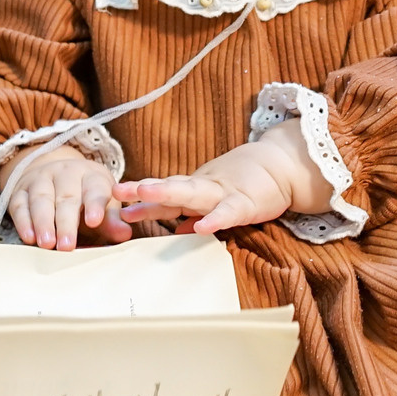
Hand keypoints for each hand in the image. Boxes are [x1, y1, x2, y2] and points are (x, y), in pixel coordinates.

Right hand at [6, 144, 124, 250]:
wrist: (54, 176)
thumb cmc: (84, 199)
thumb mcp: (102, 205)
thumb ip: (111, 221)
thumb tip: (125, 234)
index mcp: (91, 176)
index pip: (95, 189)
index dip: (95, 205)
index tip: (95, 222)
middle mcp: (66, 173)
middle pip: (66, 197)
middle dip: (66, 223)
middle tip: (67, 246)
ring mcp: (41, 179)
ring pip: (41, 199)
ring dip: (43, 222)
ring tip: (47, 244)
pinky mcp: (20, 190)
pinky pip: (20, 205)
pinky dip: (23, 221)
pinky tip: (28, 237)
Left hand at [115, 119, 333, 235]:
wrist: (283, 165)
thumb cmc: (248, 183)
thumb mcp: (216, 199)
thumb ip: (195, 214)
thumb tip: (174, 231)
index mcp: (197, 189)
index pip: (164, 192)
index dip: (140, 195)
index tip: (113, 196)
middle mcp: (204, 187)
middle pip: (170, 188)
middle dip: (143, 190)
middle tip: (117, 192)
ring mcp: (223, 193)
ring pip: (192, 193)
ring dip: (167, 192)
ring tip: (143, 193)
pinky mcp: (246, 203)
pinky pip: (228, 212)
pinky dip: (215, 219)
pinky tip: (201, 228)